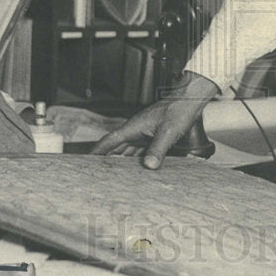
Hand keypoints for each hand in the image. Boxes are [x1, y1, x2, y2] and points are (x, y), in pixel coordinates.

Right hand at [91, 71, 218, 169]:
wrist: (190, 100)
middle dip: (106, 160)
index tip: (85, 162)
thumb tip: (149, 165)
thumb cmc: (178, 110)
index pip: (110, 141)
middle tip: (96, 174)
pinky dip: (135, 158)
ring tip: (113, 176)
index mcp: (134, 127)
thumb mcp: (168, 132)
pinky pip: (139, 149)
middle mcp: (136, 130)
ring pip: (127, 149)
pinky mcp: (153, 135)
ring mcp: (144, 132)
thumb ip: (158, 149)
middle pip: (116, 147)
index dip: (97, 151)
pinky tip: (136, 168)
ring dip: (120, 161)